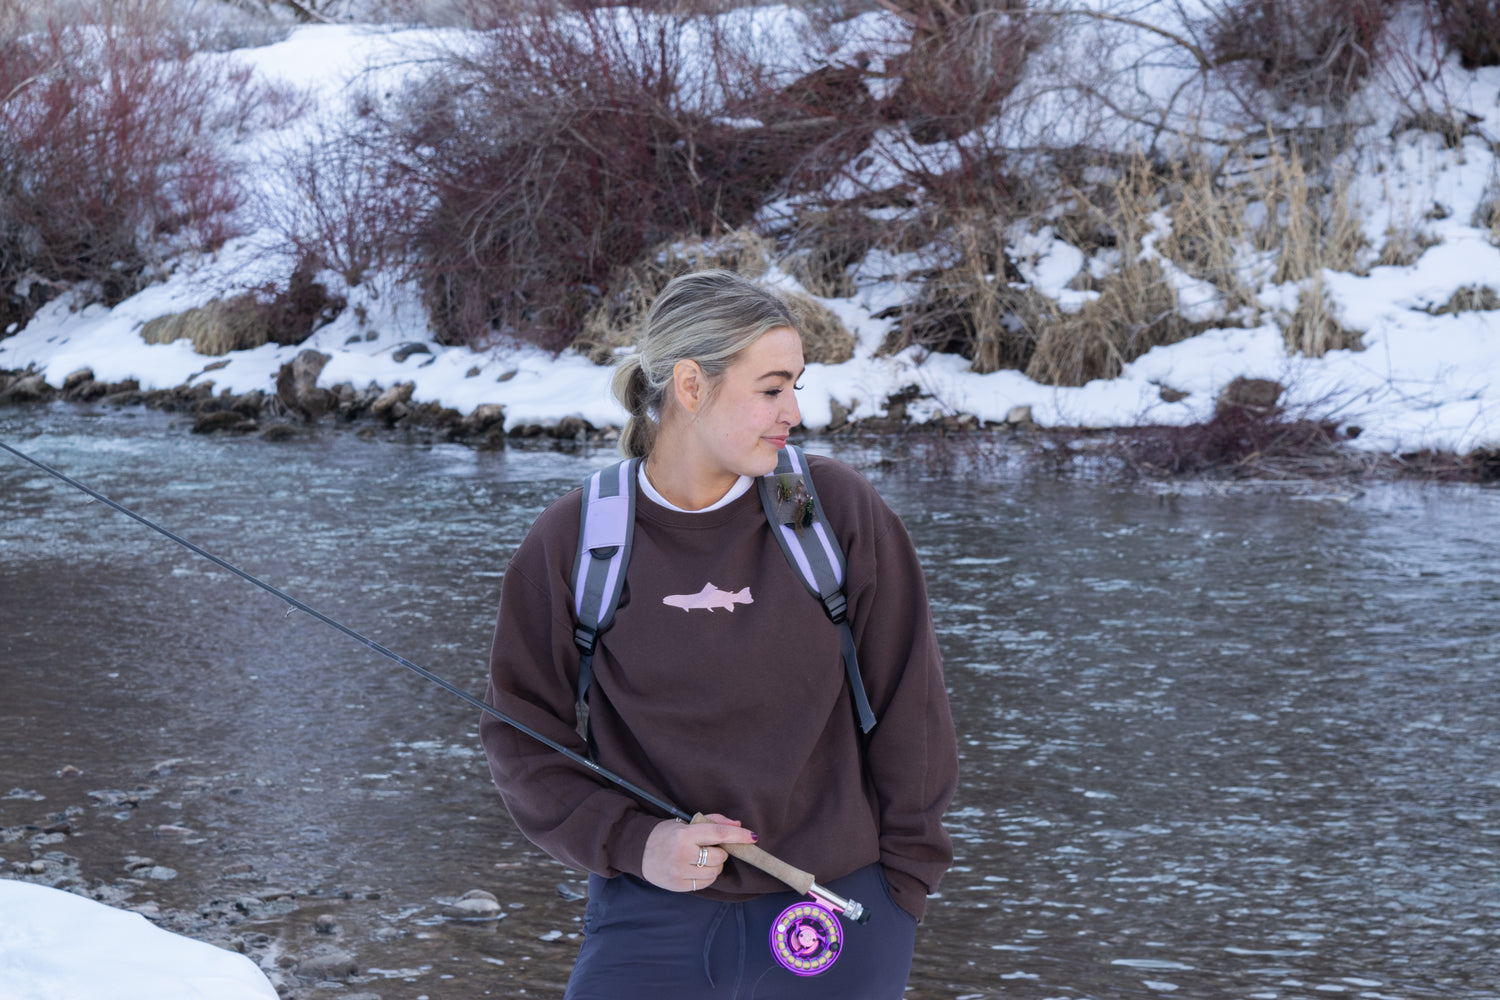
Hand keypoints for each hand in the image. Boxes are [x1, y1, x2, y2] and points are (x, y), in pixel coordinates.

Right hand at [641, 813, 756, 892]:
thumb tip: (739, 826)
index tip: (753, 837)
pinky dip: (706, 876)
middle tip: (708, 848)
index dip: (738, 836)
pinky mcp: (678, 886)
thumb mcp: (687, 823)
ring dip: (714, 866)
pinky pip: (704, 884)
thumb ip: (714, 822)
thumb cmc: (667, 833)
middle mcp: (682, 854)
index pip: (718, 834)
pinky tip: (696, 869)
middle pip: (719, 857)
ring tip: (701, 859)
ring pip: (714, 873)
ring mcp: (679, 872)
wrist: (639, 850)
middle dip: (720, 853)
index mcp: (685, 835)